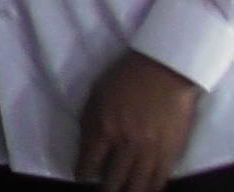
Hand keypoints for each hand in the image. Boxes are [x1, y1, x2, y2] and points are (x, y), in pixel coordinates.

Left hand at [78, 50, 202, 191]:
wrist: (164, 71)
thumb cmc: (125, 78)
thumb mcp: (96, 96)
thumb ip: (89, 122)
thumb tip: (86, 145)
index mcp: (104, 128)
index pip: (89, 161)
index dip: (83, 172)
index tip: (81, 175)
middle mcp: (127, 144)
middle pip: (114, 178)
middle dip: (105, 188)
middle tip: (101, 190)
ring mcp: (151, 150)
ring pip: (138, 183)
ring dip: (128, 191)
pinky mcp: (171, 151)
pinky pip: (160, 178)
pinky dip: (151, 187)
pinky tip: (145, 188)